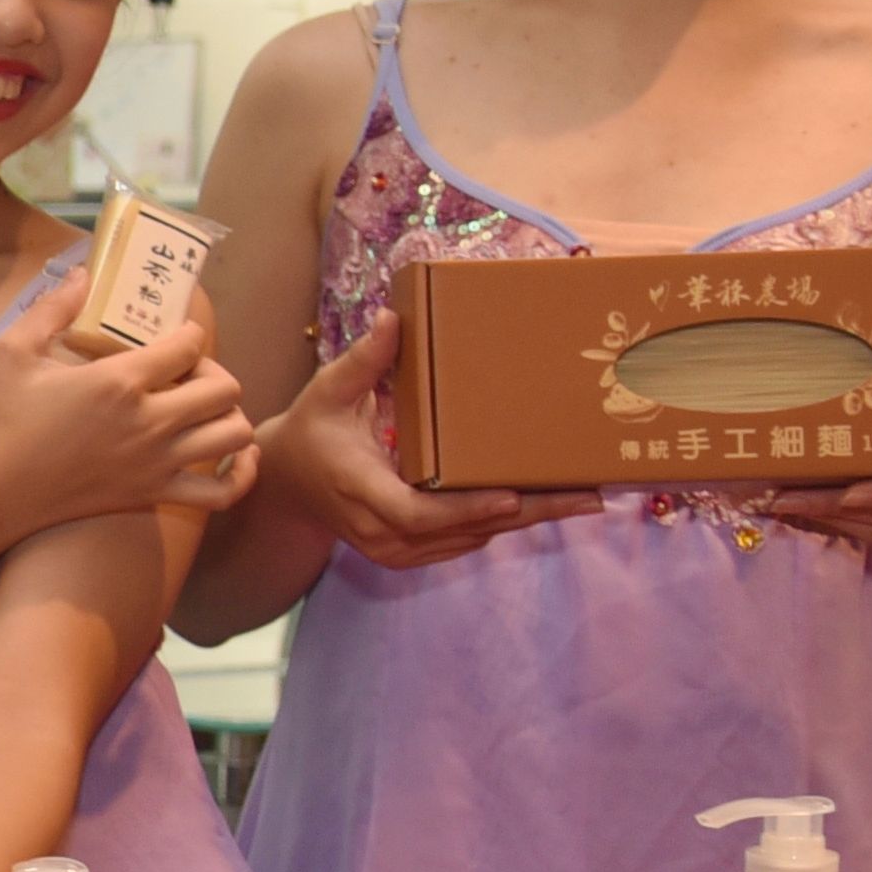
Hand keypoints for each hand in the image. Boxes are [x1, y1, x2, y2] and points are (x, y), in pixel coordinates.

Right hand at [0, 285, 255, 527]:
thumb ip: (51, 308)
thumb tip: (84, 274)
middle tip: (187, 375)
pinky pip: (225, 490)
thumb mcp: (13, 351)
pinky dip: (241, 474)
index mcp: (119, 381)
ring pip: (235, 434)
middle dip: (214, 373)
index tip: (177, 334)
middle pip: (225, 388)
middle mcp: (150, 421)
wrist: (0, 490)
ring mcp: (158, 462)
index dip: (190, 333)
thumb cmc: (5, 417)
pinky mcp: (157, 494)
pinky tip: (231, 458)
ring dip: (229, 417)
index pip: (187, 345)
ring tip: (202, 413)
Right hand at [245, 304, 588, 571]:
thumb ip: (363, 361)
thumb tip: (392, 317)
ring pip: (469, 539)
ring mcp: (393, 549)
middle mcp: (378, 530)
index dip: (465, 508)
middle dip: (527, 514)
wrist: (285, 486)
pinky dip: (500, 524)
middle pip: (461, 531)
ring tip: (580, 498)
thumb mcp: (327, 391)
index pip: (416, 512)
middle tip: (585, 498)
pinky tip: (542, 504)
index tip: (512, 497)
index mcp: (359, 487)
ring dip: (524, 521)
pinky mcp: (407, 554)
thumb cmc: (310, 431)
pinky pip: (462, 542)